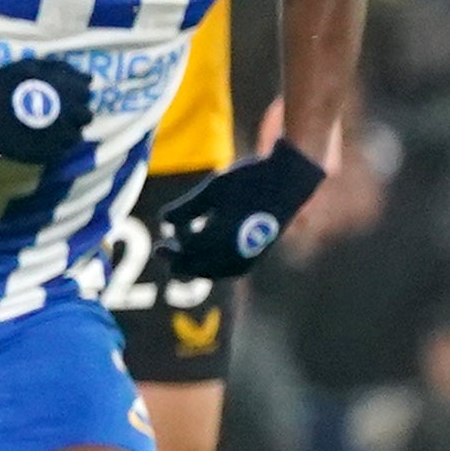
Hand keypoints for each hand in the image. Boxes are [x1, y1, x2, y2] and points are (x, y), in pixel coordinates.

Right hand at [0, 55, 93, 164]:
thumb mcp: (27, 66)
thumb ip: (60, 71)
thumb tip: (87, 78)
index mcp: (63, 90)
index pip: (85, 92)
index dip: (77, 93)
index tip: (66, 94)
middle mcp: (65, 113)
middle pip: (85, 116)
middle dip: (75, 113)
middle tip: (58, 112)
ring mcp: (55, 137)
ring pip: (74, 136)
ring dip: (66, 131)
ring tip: (48, 128)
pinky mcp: (42, 154)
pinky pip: (59, 152)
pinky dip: (54, 146)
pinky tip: (39, 139)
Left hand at [155, 141, 326, 279]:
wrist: (288, 180)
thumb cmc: (248, 180)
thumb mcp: (213, 189)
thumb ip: (187, 208)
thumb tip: (163, 221)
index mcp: (222, 237)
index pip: (188, 255)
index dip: (171, 251)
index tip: (161, 243)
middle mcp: (236, 252)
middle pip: (197, 267)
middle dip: (180, 258)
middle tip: (165, 246)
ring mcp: (249, 256)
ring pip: (213, 271)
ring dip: (195, 260)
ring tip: (185, 241)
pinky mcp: (257, 255)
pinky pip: (228, 269)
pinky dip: (212, 262)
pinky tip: (205, 246)